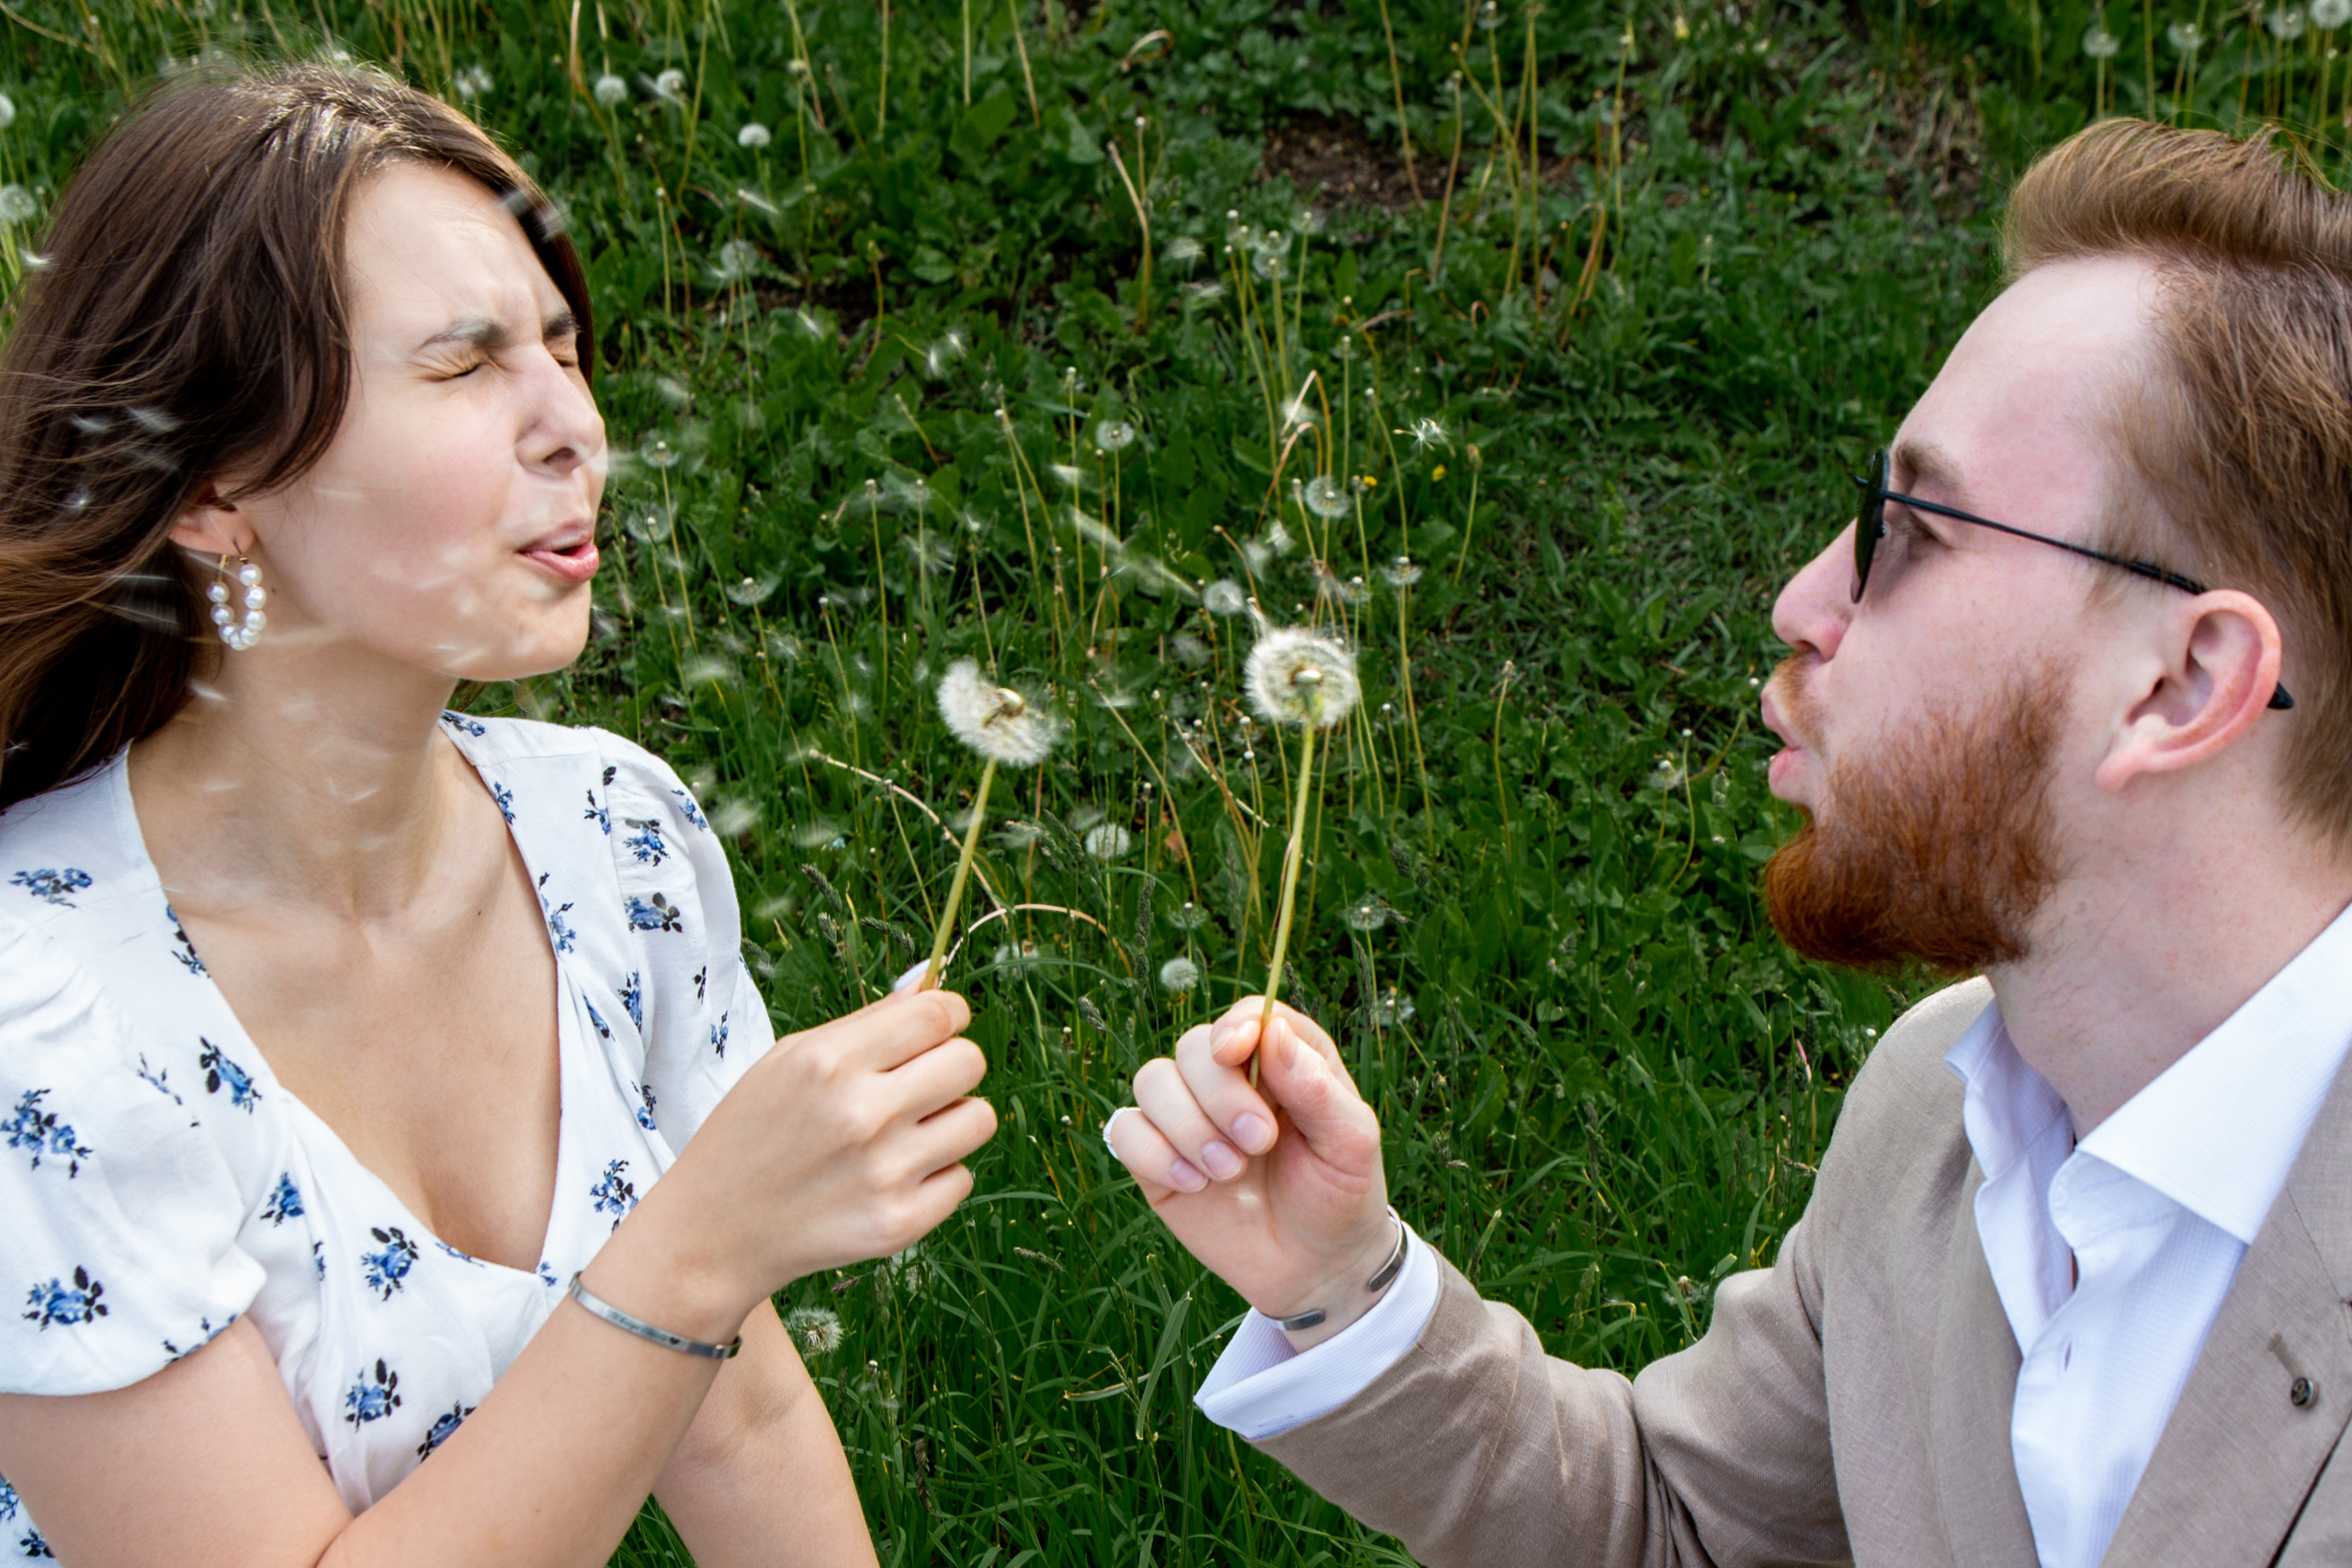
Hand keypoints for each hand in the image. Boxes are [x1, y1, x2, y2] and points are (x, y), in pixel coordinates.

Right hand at [649, 987, 996, 1312]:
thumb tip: (928, 983)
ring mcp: (883, 1173)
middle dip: (953, 1065)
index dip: (950, 1014)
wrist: (714, 1233)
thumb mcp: (788, 1059)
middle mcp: (861, 1114)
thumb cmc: (753, 1133)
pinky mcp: (898, 1225)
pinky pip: (962, 1180)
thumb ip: (866, 1023)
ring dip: (952, 1121)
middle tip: (919, 1084)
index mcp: (829, 1061)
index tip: (942, 1026)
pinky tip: (891, 1179)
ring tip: (907, 1133)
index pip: (937, 1014)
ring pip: (979, 1120)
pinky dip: (936, 1177)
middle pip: (969, 1062)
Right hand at [1107, 997, 1393, 1344]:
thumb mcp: (1350, 1143)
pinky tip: (1194, 1184)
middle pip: (1193, 1047)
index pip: (1247, 1016)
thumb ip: (1316, 1088)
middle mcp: (1229, 1079)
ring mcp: (1188, 1117)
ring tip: (1228, 1172)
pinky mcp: (1156, 1158)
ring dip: (1186, 1126)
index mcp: (1283, 1060)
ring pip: (1152, 1081)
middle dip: (1219, 1095)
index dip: (1235, 1028)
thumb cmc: (1340, 1195)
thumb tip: (1272, 1033)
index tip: (1238, 1054)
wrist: (1314, 1268)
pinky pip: (1125, 1131)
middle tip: (1257, 1143)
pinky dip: (1153, 1154)